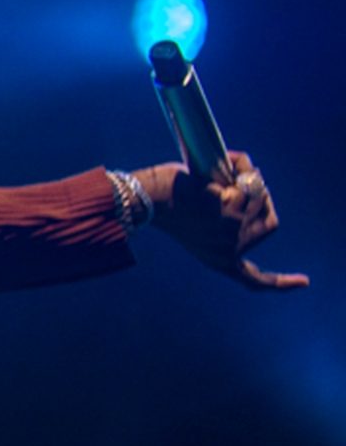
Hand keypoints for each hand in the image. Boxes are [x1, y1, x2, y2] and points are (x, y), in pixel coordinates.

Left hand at [132, 152, 307, 290]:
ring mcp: (232, 230)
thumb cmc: (164, 204)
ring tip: (211, 174)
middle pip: (270, 221)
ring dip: (242, 175)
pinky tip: (217, 168)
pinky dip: (235, 164)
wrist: (142, 200)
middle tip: (232, 183)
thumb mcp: (199, 221)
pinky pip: (248, 178)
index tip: (304, 282)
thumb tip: (255, 186)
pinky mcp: (229, 209)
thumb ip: (229, 218)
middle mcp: (229, 250)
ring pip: (260, 195)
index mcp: (219, 260)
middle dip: (259, 198)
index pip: (254, 279)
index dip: (280, 282)